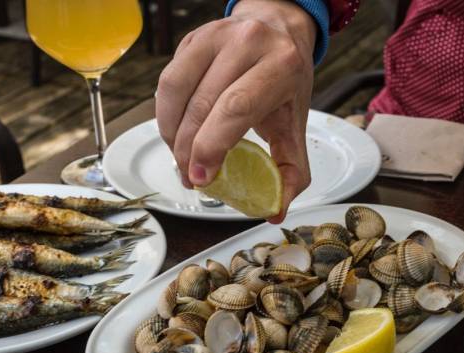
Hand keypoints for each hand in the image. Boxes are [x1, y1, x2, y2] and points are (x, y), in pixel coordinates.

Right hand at [156, 0, 316, 222]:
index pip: (236, 108)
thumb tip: (275, 211)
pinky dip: (166, 115)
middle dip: (189, 150)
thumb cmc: (285, 83)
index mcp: (280, 65)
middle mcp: (247, 42)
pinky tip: (177, 132)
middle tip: (191, 177)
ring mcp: (215, 36)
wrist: (277, 30)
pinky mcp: (192, 38)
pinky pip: (167, 82)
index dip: (212, 146)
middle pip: (202, 105)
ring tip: (181, 157)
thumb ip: (291, 170)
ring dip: (171, 134)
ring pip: (176, 91)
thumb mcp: (296, 124)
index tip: (202, 177)